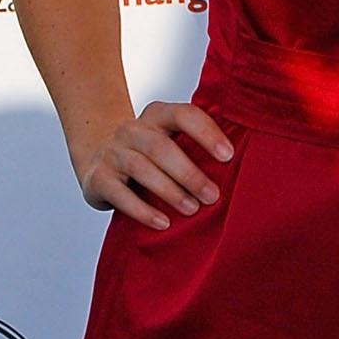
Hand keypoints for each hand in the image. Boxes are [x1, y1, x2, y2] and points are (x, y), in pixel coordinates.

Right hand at [75, 98, 235, 226]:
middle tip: (213, 196)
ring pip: (141, 168)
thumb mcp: (169, 142)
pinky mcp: (98, 177)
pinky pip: (120, 193)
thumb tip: (241, 169)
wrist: (98, 161)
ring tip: (192, 209)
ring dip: (170, 191)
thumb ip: (195, 148)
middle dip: (190, 173)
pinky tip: (163, 222)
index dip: (206, 133)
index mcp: (157, 116)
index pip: (184, 115)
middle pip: (161, 147)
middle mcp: (132, 129)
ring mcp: (112, 152)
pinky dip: (142, 209)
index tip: (228, 156)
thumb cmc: (149, 156)